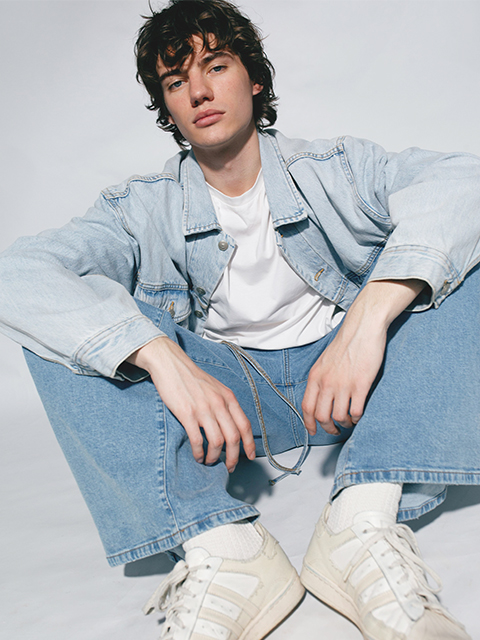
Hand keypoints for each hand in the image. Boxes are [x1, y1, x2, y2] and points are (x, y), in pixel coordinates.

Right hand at [127, 337, 254, 471]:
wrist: (171, 364)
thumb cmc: (192, 377)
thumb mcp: (216, 387)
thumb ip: (225, 404)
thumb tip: (231, 425)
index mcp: (228, 397)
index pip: (245, 425)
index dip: (249, 444)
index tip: (250, 456)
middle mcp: (219, 404)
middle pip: (233, 438)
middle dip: (233, 457)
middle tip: (229, 466)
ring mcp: (203, 409)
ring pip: (217, 442)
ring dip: (214, 457)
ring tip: (210, 460)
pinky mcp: (187, 414)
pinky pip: (197, 440)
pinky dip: (199, 452)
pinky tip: (197, 455)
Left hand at [302, 279, 424, 434]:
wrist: (363, 327)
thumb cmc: (346, 342)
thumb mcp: (325, 361)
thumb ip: (321, 379)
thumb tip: (321, 397)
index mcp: (316, 376)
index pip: (306, 407)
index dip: (309, 423)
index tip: (313, 431)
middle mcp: (327, 382)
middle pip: (321, 416)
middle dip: (328, 428)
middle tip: (335, 430)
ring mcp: (343, 384)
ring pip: (339, 417)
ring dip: (345, 424)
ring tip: (349, 421)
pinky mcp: (361, 384)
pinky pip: (356, 411)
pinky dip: (357, 418)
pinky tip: (359, 415)